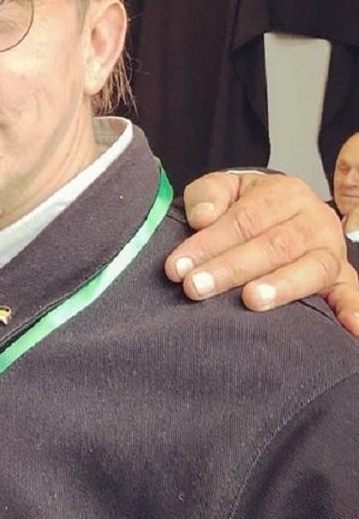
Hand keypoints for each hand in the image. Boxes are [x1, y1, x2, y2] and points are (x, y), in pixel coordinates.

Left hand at [164, 171, 358, 336]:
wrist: (280, 210)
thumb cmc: (245, 205)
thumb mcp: (224, 188)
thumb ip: (208, 195)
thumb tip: (202, 217)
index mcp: (284, 193)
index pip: (243, 220)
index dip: (209, 244)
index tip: (177, 266)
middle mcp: (314, 220)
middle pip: (273, 246)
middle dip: (230, 269)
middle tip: (196, 287)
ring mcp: (331, 251)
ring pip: (309, 269)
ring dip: (280, 288)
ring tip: (251, 301)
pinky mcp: (343, 278)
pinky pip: (352, 294)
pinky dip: (353, 310)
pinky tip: (350, 329)